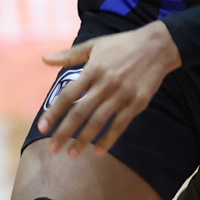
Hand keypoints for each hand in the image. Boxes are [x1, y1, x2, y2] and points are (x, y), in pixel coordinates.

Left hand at [36, 23, 180, 156]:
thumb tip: (44, 59)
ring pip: (99, 121)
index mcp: (93, 70)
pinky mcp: (137, 103)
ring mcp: (122, 95)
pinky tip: (99, 151)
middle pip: (81, 112)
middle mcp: (106, 84)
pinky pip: (120, 124)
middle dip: (65, 132)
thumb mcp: (94, 45)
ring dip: (84, 140)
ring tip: (72, 154)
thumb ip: (69, 55)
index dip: (54, 112)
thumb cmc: (122, 45)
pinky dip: (109, 138)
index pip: (68, 95)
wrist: (157, 46)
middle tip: (52, 149)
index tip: (42, 128)